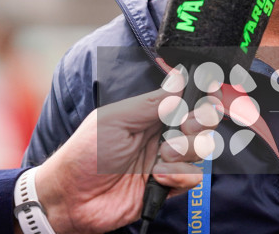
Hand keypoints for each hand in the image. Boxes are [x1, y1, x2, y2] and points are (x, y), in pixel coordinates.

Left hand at [32, 83, 220, 233]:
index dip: (202, 95)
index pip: (187, 99)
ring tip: (160, 159)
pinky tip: (156, 178)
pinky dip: (178, 177)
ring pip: (201, 149)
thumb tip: (180, 79)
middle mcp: (163, 134)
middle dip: (200, 123)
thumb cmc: (85, 154)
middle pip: (202, 122)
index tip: (208, 94)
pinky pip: (192, 178)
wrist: (71, 199)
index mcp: (152, 113)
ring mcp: (167, 160)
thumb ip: (151, 103)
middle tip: (182, 128)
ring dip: (185, 152)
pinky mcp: (167, 186)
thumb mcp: (115, 120)